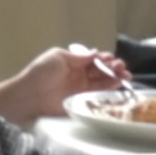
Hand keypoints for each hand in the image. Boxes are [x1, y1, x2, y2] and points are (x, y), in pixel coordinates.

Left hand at [0, 44, 130, 126]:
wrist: (30, 96)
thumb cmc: (41, 73)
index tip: (112, 58)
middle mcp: (79, 74)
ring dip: (116, 78)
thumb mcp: (58, 57)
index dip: (105, 58)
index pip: (93, 59)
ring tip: (125, 75)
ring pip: (103, 82)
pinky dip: (110, 90)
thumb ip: (78, 56)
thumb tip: (95, 53)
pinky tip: (119, 85)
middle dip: (114, 67)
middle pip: (101, 70)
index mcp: (73, 62)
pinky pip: (99, 95)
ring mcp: (81, 88)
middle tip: (122, 68)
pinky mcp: (82, 101)